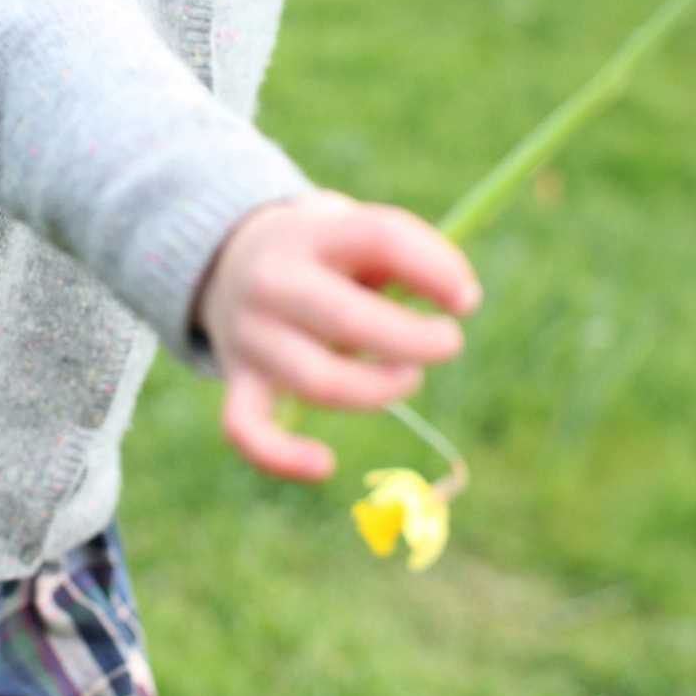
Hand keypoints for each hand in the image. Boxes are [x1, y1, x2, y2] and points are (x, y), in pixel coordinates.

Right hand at [192, 189, 482, 481]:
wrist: (229, 260)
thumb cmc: (323, 253)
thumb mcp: (354, 231)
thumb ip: (404, 254)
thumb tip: (461, 298)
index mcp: (312, 233)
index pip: (379, 238)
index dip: (435, 269)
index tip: (467, 300)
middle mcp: (273, 281)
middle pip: (348, 319)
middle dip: (414, 342)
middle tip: (449, 343)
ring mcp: (250, 334)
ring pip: (318, 382)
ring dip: (378, 391)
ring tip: (407, 379)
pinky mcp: (238, 380)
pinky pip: (247, 429)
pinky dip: (282, 456)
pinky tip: (324, 464)